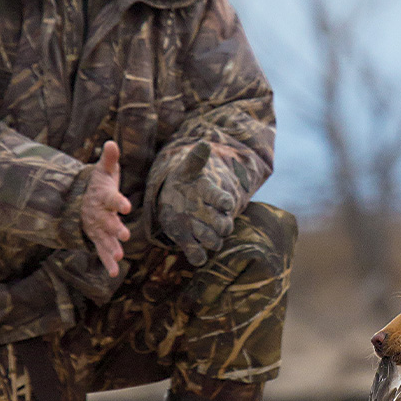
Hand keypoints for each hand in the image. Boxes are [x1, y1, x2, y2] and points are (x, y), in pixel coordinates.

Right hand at [81, 140, 131, 275]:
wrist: (80, 200)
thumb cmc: (98, 184)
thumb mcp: (104, 170)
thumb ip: (109, 158)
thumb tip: (111, 142)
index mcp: (103, 196)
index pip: (111, 198)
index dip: (118, 202)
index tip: (126, 206)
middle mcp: (99, 214)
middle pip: (106, 222)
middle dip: (115, 229)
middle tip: (124, 236)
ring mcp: (97, 228)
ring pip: (104, 239)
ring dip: (110, 248)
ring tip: (119, 256)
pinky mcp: (98, 238)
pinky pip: (101, 251)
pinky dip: (106, 262)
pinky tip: (113, 273)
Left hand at [157, 141, 239, 266]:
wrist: (174, 198)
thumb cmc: (184, 182)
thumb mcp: (186, 170)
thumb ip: (195, 160)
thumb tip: (204, 144)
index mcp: (212, 196)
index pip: (224, 200)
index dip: (226, 202)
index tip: (226, 203)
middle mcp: (211, 215)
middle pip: (225, 226)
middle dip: (219, 225)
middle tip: (205, 219)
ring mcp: (202, 230)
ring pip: (215, 242)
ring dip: (207, 238)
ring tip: (194, 228)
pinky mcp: (190, 242)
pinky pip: (198, 256)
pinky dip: (196, 255)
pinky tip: (191, 249)